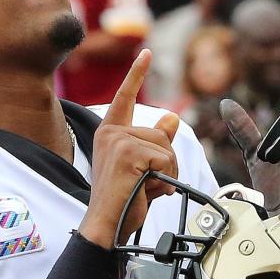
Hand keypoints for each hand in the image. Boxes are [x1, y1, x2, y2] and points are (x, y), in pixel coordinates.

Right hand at [79, 50, 179, 247]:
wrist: (107, 226)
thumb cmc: (123, 200)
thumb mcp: (142, 167)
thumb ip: (155, 142)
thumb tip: (172, 117)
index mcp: (110, 134)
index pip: (125, 98)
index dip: (136, 74)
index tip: (146, 52)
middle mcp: (111, 133)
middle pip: (162, 135)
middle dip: (166, 163)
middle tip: (146, 184)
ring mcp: (119, 141)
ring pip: (166, 148)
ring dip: (168, 173)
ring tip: (147, 189)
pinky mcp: (129, 152)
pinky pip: (166, 160)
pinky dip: (165, 180)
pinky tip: (147, 191)